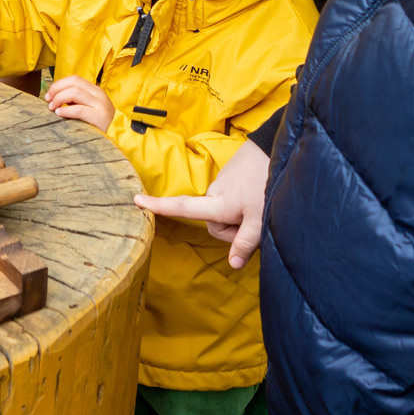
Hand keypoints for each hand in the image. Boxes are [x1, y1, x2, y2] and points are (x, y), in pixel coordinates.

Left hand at [45, 75, 113, 132]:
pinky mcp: (100, 116)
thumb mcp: (89, 108)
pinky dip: (66, 110)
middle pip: (73, 82)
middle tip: (48, 100)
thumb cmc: (100, 124)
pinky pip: (79, 109)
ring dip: (59, 98)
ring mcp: (100, 104)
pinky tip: (60, 114)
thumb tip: (55, 98)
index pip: (74, 79)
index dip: (59, 84)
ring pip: (74, 92)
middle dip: (56, 89)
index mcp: (95, 90)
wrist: (119, 137)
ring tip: (53, 108)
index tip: (49, 95)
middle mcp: (98, 94)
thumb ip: (76, 101)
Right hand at [133, 139, 270, 268]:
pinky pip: (231, 199)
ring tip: (260, 208)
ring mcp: (223, 182)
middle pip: (215, 223)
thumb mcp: (260, 220)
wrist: (278, 150)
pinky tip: (259, 197)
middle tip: (256, 223)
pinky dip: (243, 204)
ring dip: (240, 217)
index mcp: (217, 204)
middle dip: (233, 229)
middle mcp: (215, 192)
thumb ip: (245, 244)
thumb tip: (232, 264)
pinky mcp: (231, 176)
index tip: (136, 200)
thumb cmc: (267, 186)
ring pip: (224, 211)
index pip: (182, 207)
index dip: (159, 207)